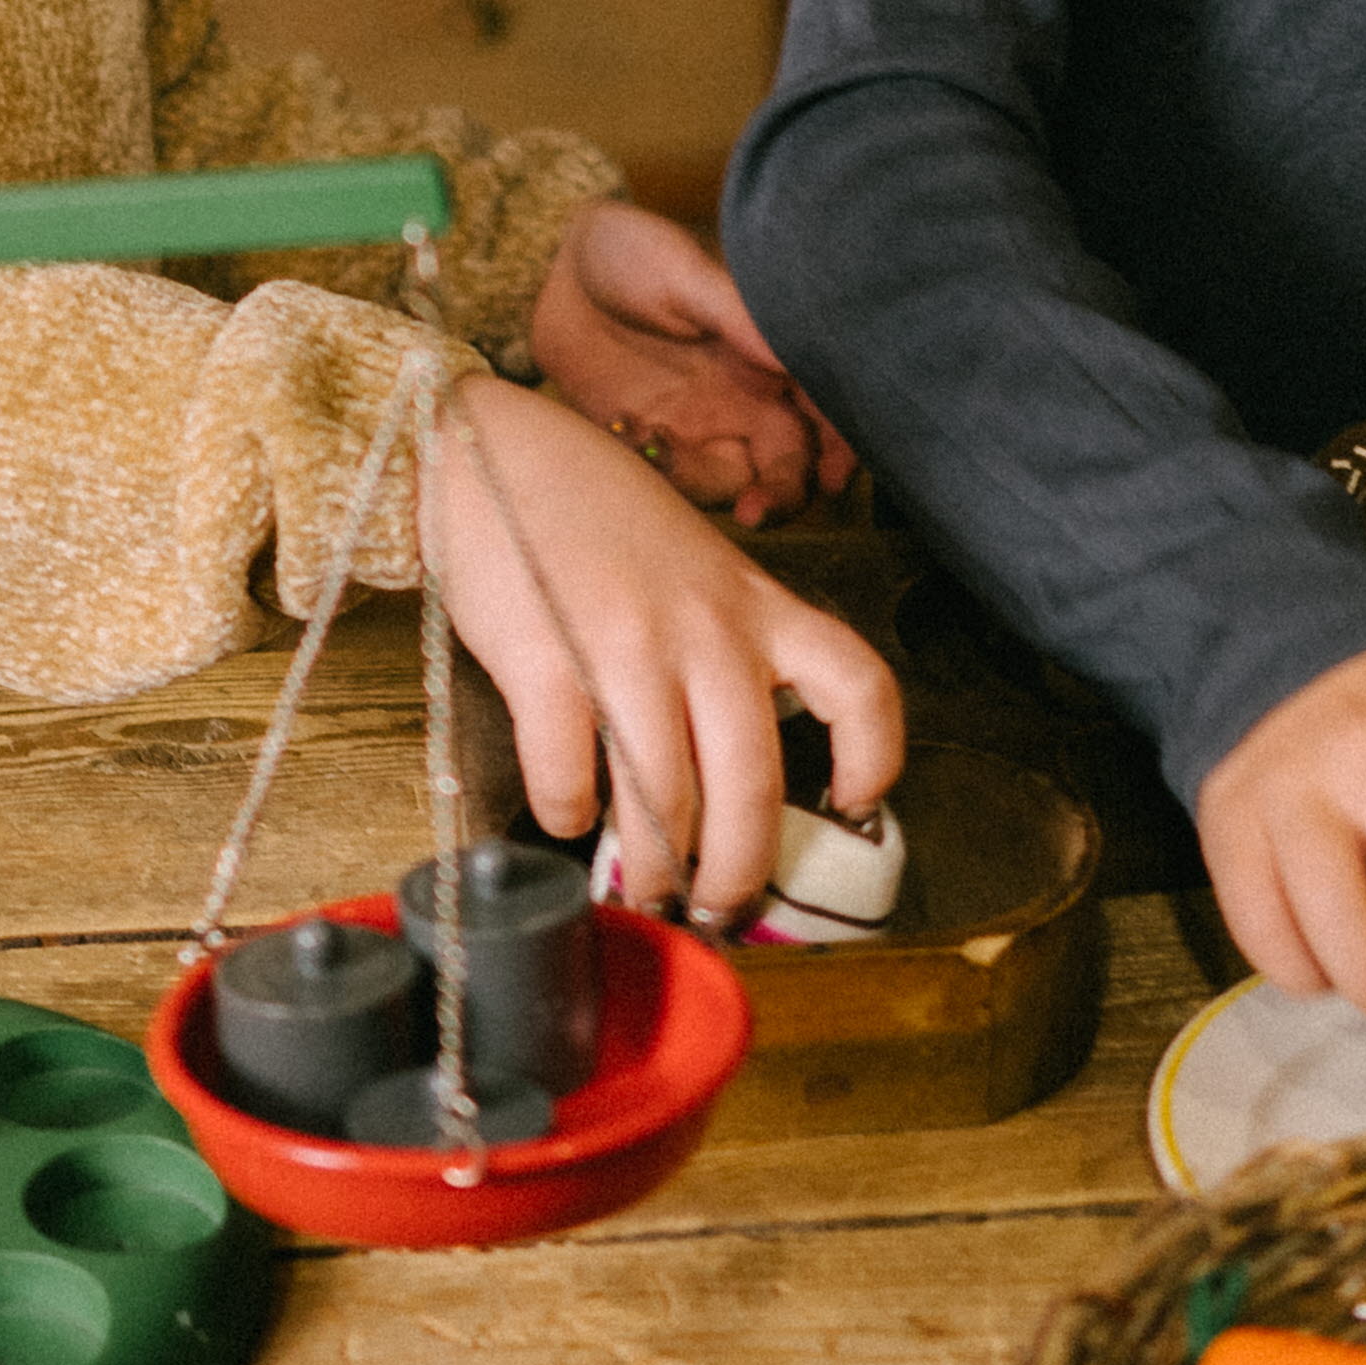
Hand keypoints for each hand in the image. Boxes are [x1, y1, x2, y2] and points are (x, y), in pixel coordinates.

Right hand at [427, 376, 902, 922]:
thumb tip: (727, 766)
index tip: (855, 804)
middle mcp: (706, 631)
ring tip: (643, 889)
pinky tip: (567, 816)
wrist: (491, 455)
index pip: (857, 684)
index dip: (875, 758)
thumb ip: (723, 644)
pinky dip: (568, 818)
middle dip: (738, 873)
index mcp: (755, 605)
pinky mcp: (546, 664)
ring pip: (663, 805)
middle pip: (752, 787)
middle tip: (716, 908)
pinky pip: (569, 781)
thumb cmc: (595, 517)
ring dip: (653, 868)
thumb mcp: (694, 567)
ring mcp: (627, 648)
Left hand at [528, 199, 853, 528]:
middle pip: (789, 463)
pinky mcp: (656, 442)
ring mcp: (703, 423)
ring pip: (736, 481)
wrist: (553, 271)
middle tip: (753, 512)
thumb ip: (738, 316)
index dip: (843, 448)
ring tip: (663, 449)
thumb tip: (792, 358)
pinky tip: (632, 436)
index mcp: (770, 352)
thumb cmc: (630, 252)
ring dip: (713, 489)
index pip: (827, 409)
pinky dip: (663, 476)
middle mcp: (748, 396)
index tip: (832, 479)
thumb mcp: (682, 273)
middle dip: (782, 495)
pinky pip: (677, 481)